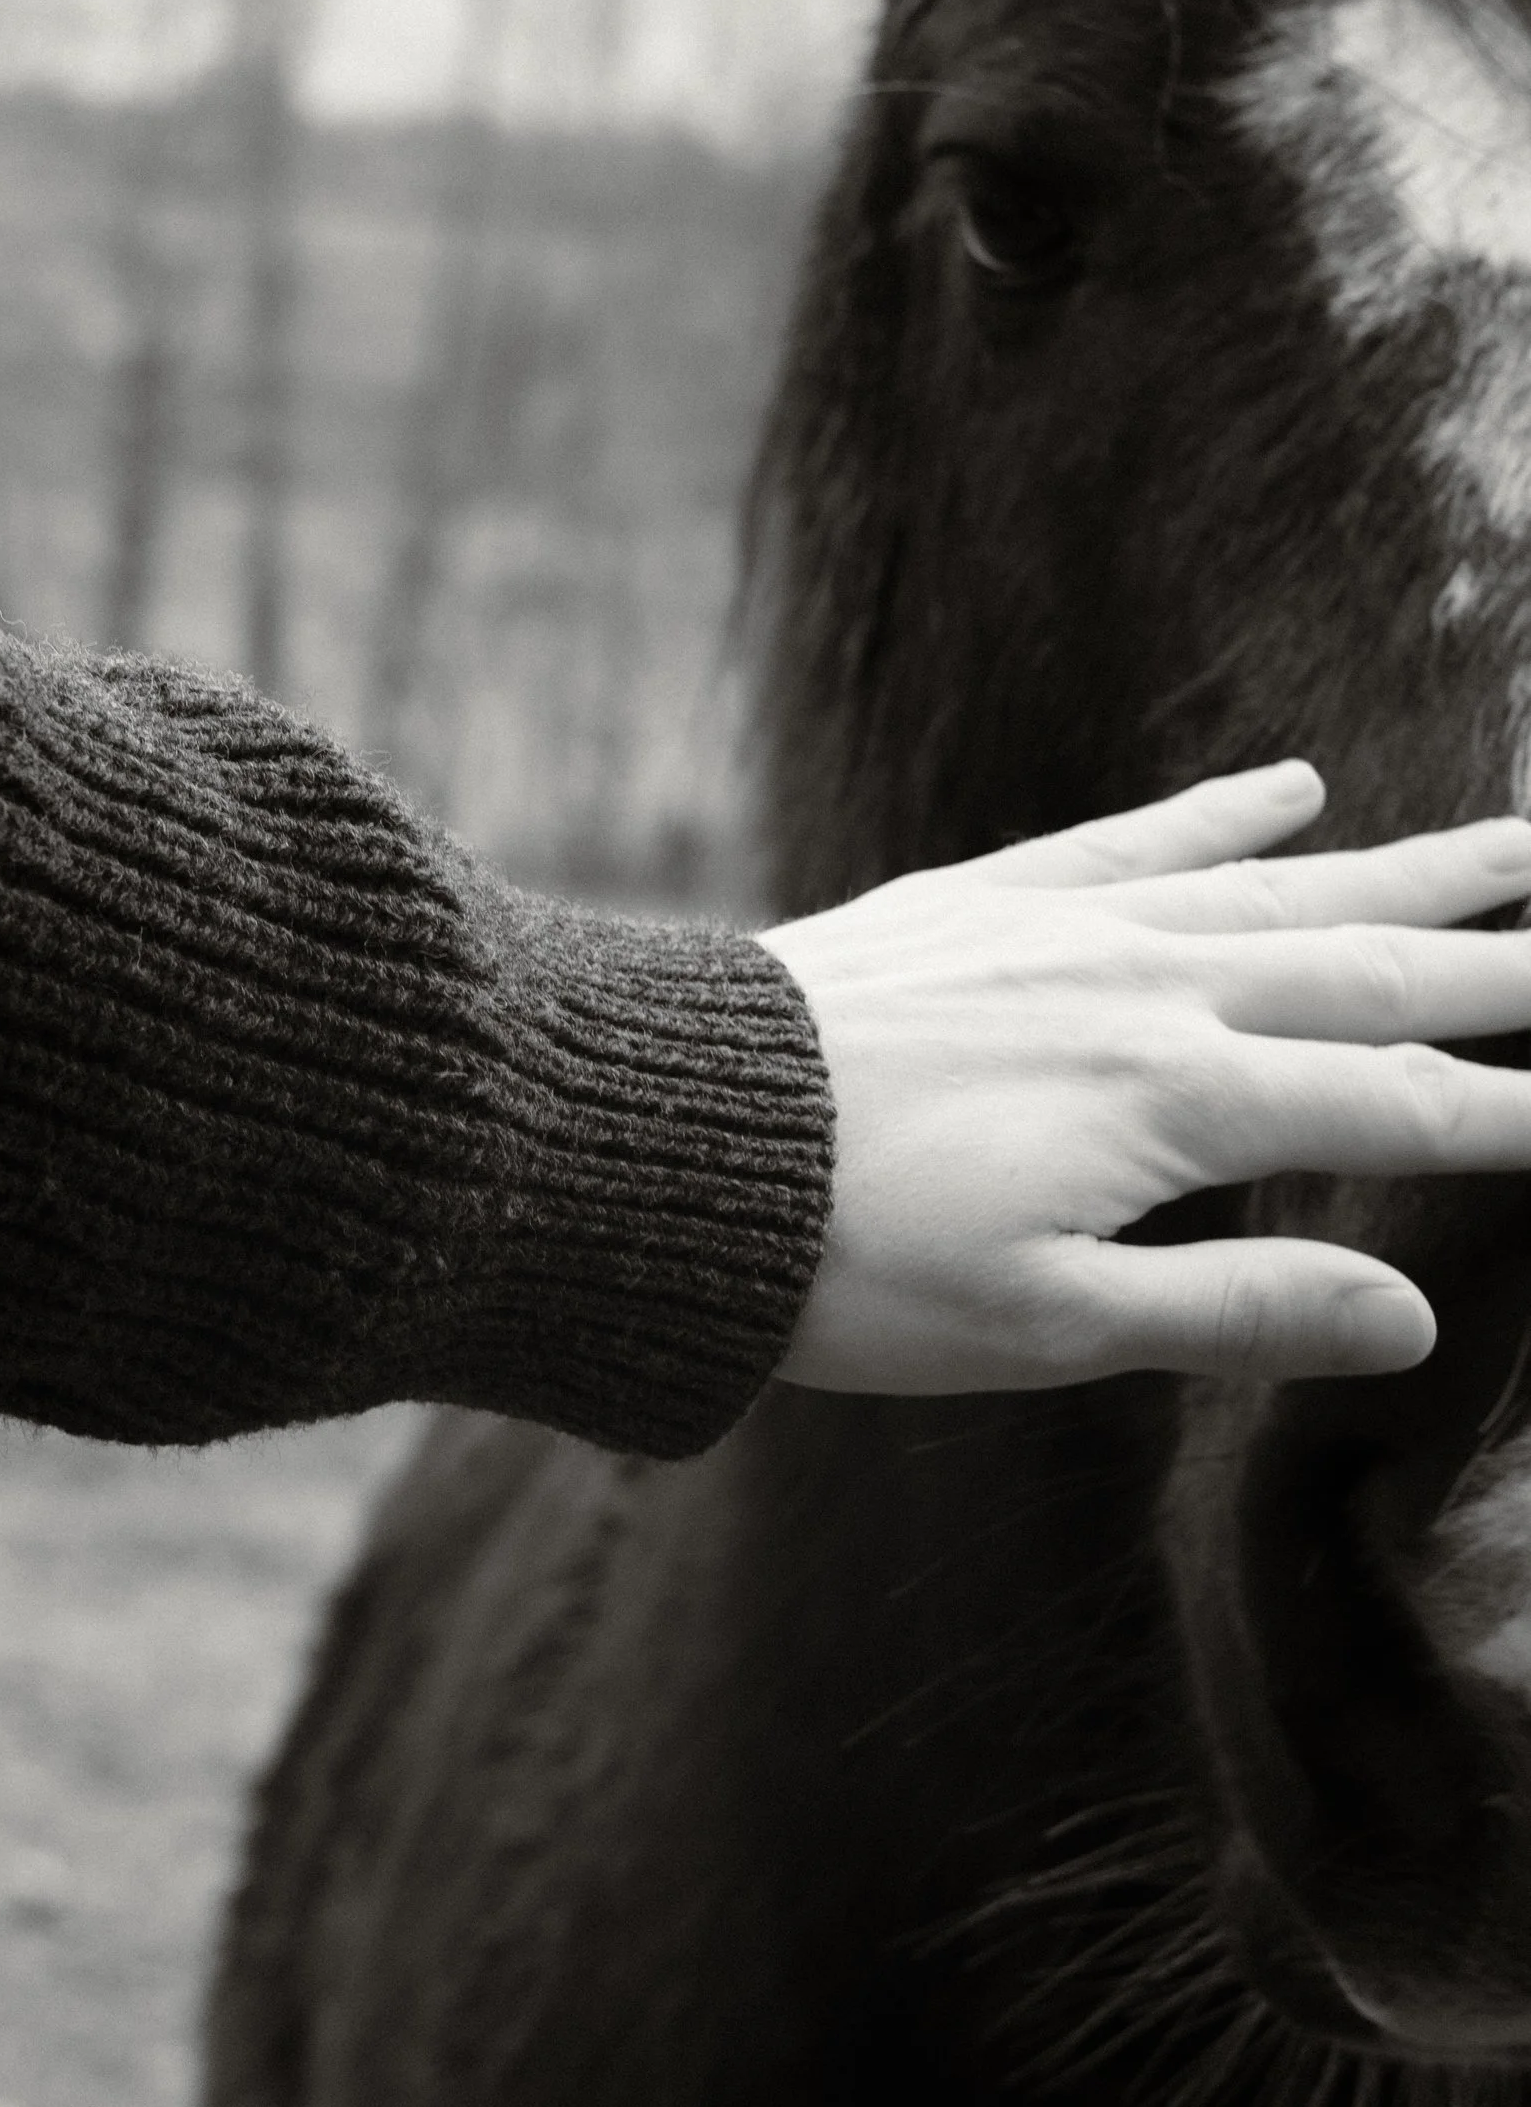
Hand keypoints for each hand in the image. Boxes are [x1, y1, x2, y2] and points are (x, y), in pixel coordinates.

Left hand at [758, 762, 1530, 1394]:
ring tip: (1521, 844)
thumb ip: (1235, 1308)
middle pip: (1369, 974)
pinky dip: (1222, 809)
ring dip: (1408, 869)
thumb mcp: (1044, 1325)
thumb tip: (1413, 1318)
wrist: (661, 1141)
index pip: (1399, 1111)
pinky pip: (1132, 836)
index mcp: (1178, 1104)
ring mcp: (1064, 929)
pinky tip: (1297, 780)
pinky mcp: (982, 900)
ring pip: (1279, 889)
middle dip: (1505, 966)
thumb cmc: (843, 1264)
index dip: (1519, 1115)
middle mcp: (1145, 991)